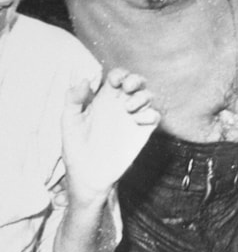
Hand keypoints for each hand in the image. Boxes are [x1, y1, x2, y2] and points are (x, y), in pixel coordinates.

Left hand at [61, 69, 159, 205]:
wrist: (89, 177)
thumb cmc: (76, 150)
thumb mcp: (69, 123)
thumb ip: (73, 100)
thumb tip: (84, 80)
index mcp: (103, 100)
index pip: (117, 78)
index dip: (118, 74)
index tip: (113, 82)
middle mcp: (120, 106)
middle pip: (136, 83)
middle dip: (136, 79)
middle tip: (128, 87)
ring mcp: (132, 119)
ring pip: (148, 96)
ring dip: (142, 96)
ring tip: (128, 108)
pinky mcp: (142, 132)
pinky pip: (155, 116)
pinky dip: (151, 114)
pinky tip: (138, 121)